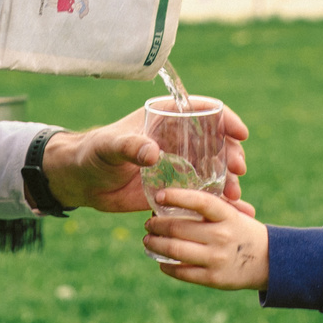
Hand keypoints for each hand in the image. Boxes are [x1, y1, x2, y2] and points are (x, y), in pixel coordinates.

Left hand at [40, 103, 249, 213]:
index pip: (202, 111)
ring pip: (212, 168)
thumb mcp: (109, 146)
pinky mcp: (173, 188)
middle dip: (231, 154)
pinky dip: (216, 201)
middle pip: (215, 142)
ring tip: (235, 195)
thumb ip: (128, 146)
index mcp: (164, 119)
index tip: (240, 133)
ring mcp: (177, 164)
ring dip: (227, 180)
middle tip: (238, 170)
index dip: (225, 119)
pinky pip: (200, 192)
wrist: (82, 182)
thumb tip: (152, 153)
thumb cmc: (92, 154)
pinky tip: (229, 211)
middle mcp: (175, 140)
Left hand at [143, 189, 269, 290]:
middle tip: (148, 223)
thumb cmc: (241, 231)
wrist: (268, 261)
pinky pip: (182, 272)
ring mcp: (217, 258)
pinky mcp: (213, 278)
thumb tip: (173, 196)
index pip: (200, 202)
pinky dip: (166, 266)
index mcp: (227, 216)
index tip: (159, 196)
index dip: (177, 196)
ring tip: (149, 241)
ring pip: (175, 251)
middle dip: (156, 225)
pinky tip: (161, 262)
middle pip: (178, 228)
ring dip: (155, 245)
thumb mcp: (233, 214)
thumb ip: (210, 206)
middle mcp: (222, 236)